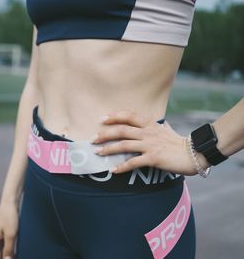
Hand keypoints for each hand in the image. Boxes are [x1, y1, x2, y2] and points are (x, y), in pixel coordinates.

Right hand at [0, 200, 18, 258]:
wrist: (11, 202)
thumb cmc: (10, 216)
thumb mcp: (11, 235)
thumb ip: (8, 250)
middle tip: (15, 257)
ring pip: (1, 252)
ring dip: (7, 256)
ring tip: (15, 256)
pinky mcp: (2, 234)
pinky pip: (4, 247)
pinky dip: (9, 251)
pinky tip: (16, 252)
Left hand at [90, 111, 209, 175]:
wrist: (193, 153)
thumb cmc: (177, 142)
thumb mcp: (165, 129)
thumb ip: (156, 126)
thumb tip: (153, 123)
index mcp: (150, 124)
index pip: (129, 116)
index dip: (114, 116)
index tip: (102, 119)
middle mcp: (148, 133)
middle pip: (122, 130)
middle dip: (105, 134)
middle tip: (92, 139)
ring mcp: (150, 145)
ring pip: (124, 145)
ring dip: (109, 149)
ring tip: (98, 153)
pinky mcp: (153, 158)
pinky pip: (133, 162)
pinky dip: (122, 167)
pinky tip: (113, 170)